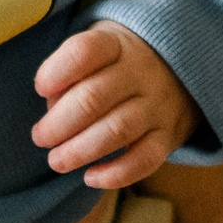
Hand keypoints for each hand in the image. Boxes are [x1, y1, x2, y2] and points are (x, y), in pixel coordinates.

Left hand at [30, 20, 196, 188]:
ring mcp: (157, 105)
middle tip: (41, 137)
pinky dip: (115, 174)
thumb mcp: (97, 49)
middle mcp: (140, 72)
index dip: (55, 72)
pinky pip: (145, 160)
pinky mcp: (168, 136)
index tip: (41, 88)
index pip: (83, 52)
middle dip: (57, 124)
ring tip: (56, 160)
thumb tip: (52, 107)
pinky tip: (90, 177)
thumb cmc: (119, 63)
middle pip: (93, 98)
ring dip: (78, 151)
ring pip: (116, 131)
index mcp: (116, 45)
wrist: (182, 69)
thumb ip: (70, 72)